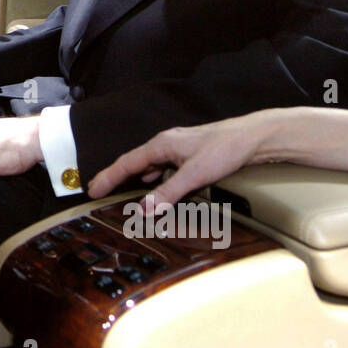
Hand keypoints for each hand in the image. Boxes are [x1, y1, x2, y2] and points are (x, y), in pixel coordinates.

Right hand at [87, 113, 270, 208]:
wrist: (254, 138)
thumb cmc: (226, 149)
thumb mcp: (195, 174)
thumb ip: (168, 192)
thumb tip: (144, 209)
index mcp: (162, 145)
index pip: (126, 163)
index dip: (108, 177)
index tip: (92, 190)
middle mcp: (167, 144)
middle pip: (134, 162)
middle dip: (116, 177)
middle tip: (100, 192)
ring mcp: (178, 148)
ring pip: (149, 164)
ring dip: (134, 178)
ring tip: (122, 191)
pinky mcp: (190, 154)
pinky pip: (162, 166)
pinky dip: (153, 178)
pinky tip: (157, 185)